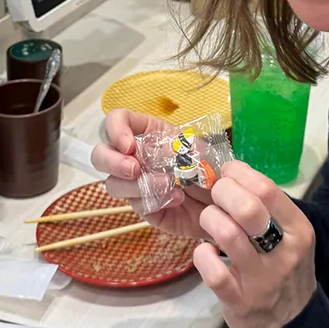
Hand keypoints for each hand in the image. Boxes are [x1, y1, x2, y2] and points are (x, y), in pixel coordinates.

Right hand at [90, 109, 209, 240]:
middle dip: (112, 161)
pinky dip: (155, 200)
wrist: (227, 201)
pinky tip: (177, 199)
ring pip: (113, 184)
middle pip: (100, 154)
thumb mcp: (202, 150)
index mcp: (149, 133)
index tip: (129, 144)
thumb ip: (180, 147)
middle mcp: (136, 157)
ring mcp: (136, 184)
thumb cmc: (214, 169)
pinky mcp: (144, 207)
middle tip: (134, 169)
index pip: (117, 120)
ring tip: (168, 185)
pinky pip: (136, 204)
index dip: (115, 129)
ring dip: (136, 185)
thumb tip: (160, 150)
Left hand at [193, 161, 317, 327]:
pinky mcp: (239, 300)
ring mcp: (261, 278)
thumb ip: (271, 212)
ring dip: (209, 221)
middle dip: (221, 194)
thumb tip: (236, 176)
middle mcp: (284, 252)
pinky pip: (212, 271)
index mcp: (299, 231)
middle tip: (215, 196)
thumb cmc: (287, 272)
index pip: (268, 190)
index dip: (240, 174)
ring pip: (226, 235)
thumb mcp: (292, 240)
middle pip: (247, 209)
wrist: (292, 326)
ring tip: (210, 222)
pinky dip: (202, 256)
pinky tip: (206, 253)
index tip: (227, 172)